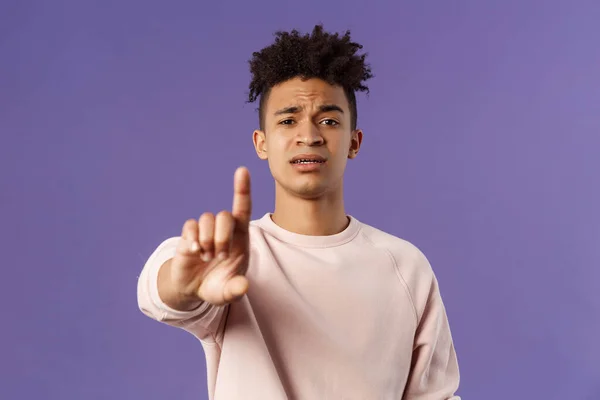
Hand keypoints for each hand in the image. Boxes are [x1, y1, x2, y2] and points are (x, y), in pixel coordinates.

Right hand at [169, 167, 251, 306]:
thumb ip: (236, 290)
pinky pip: (190, 227)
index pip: (243, 209)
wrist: (194, 289)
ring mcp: (206, 231)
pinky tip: (195, 253)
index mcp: (240, 237)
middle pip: (224, 216)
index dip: (242, 189)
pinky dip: (192, 240)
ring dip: (207, 241)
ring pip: (206, 219)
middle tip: (220, 257)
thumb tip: (243, 287)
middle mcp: (224, 229)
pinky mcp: (189, 235)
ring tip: (207, 258)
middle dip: (222, 237)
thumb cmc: (219, 286)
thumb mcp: (228, 292)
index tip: (241, 170)